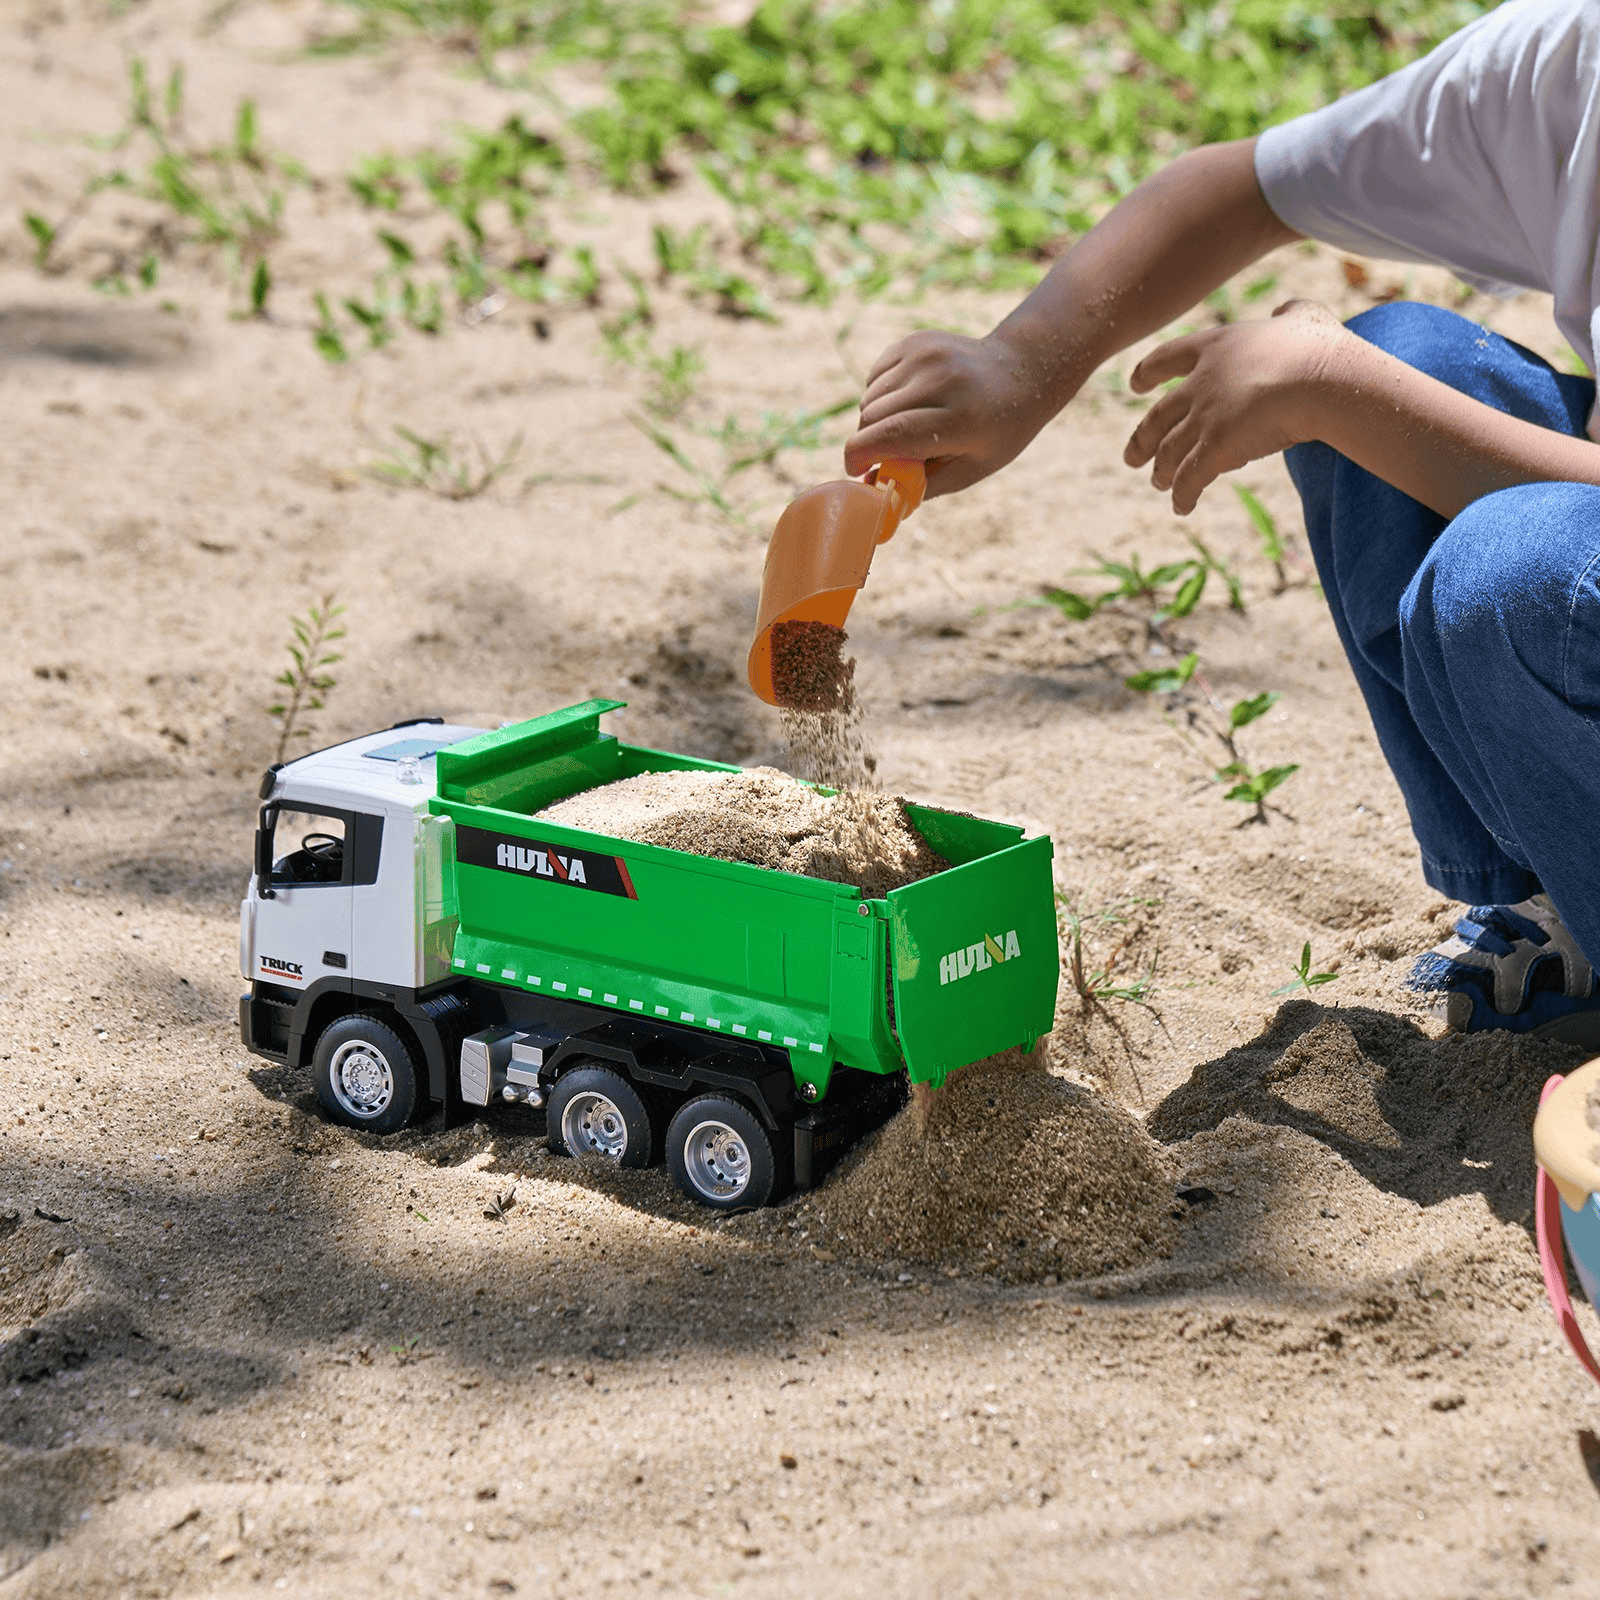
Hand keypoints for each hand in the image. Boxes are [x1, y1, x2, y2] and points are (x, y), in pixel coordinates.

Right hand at [844, 328, 1060, 498]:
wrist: (1022, 372)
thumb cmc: (997, 432)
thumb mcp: (970, 470)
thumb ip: (922, 484)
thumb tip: (873, 489)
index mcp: (961, 419)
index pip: (891, 435)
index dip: (861, 456)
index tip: (855, 471)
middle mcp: (942, 380)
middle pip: (872, 416)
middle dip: (868, 442)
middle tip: (886, 455)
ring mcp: (927, 354)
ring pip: (869, 397)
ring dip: (876, 419)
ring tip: (906, 424)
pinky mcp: (916, 340)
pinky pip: (875, 377)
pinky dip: (882, 395)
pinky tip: (910, 399)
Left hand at [1123, 299, 1348, 513]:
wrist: (1325, 381)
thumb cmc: (1320, 349)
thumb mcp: (1304, 317)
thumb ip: (1289, 313)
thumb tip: (1283, 311)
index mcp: (1215, 347)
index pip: (1167, 357)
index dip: (1147, 372)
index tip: (1134, 384)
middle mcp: (1200, 384)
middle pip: (1157, 416)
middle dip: (1141, 440)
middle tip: (1131, 458)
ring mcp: (1203, 418)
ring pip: (1168, 452)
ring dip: (1161, 471)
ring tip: (1158, 483)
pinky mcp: (1214, 449)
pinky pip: (1189, 479)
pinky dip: (1182, 495)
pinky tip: (1182, 507)